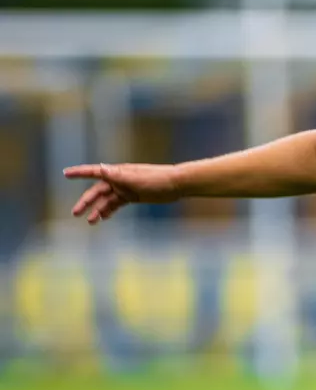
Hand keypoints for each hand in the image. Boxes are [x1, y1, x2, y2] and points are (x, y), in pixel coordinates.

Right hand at [64, 163, 180, 223]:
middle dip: (86, 201)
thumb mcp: (135, 178)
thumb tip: (101, 168)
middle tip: (75, 213)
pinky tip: (103, 218)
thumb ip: (118, 175)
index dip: (79, 173)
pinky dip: (109, 210)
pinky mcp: (133, 196)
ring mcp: (125, 188)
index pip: (94, 172)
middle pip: (97, 191)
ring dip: (98, 210)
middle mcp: (118, 179)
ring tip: (90, 221)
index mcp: (117, 172)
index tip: (65, 174)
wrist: (176, 184)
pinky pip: (117, 204)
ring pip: (106, 200)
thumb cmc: (156, 179)